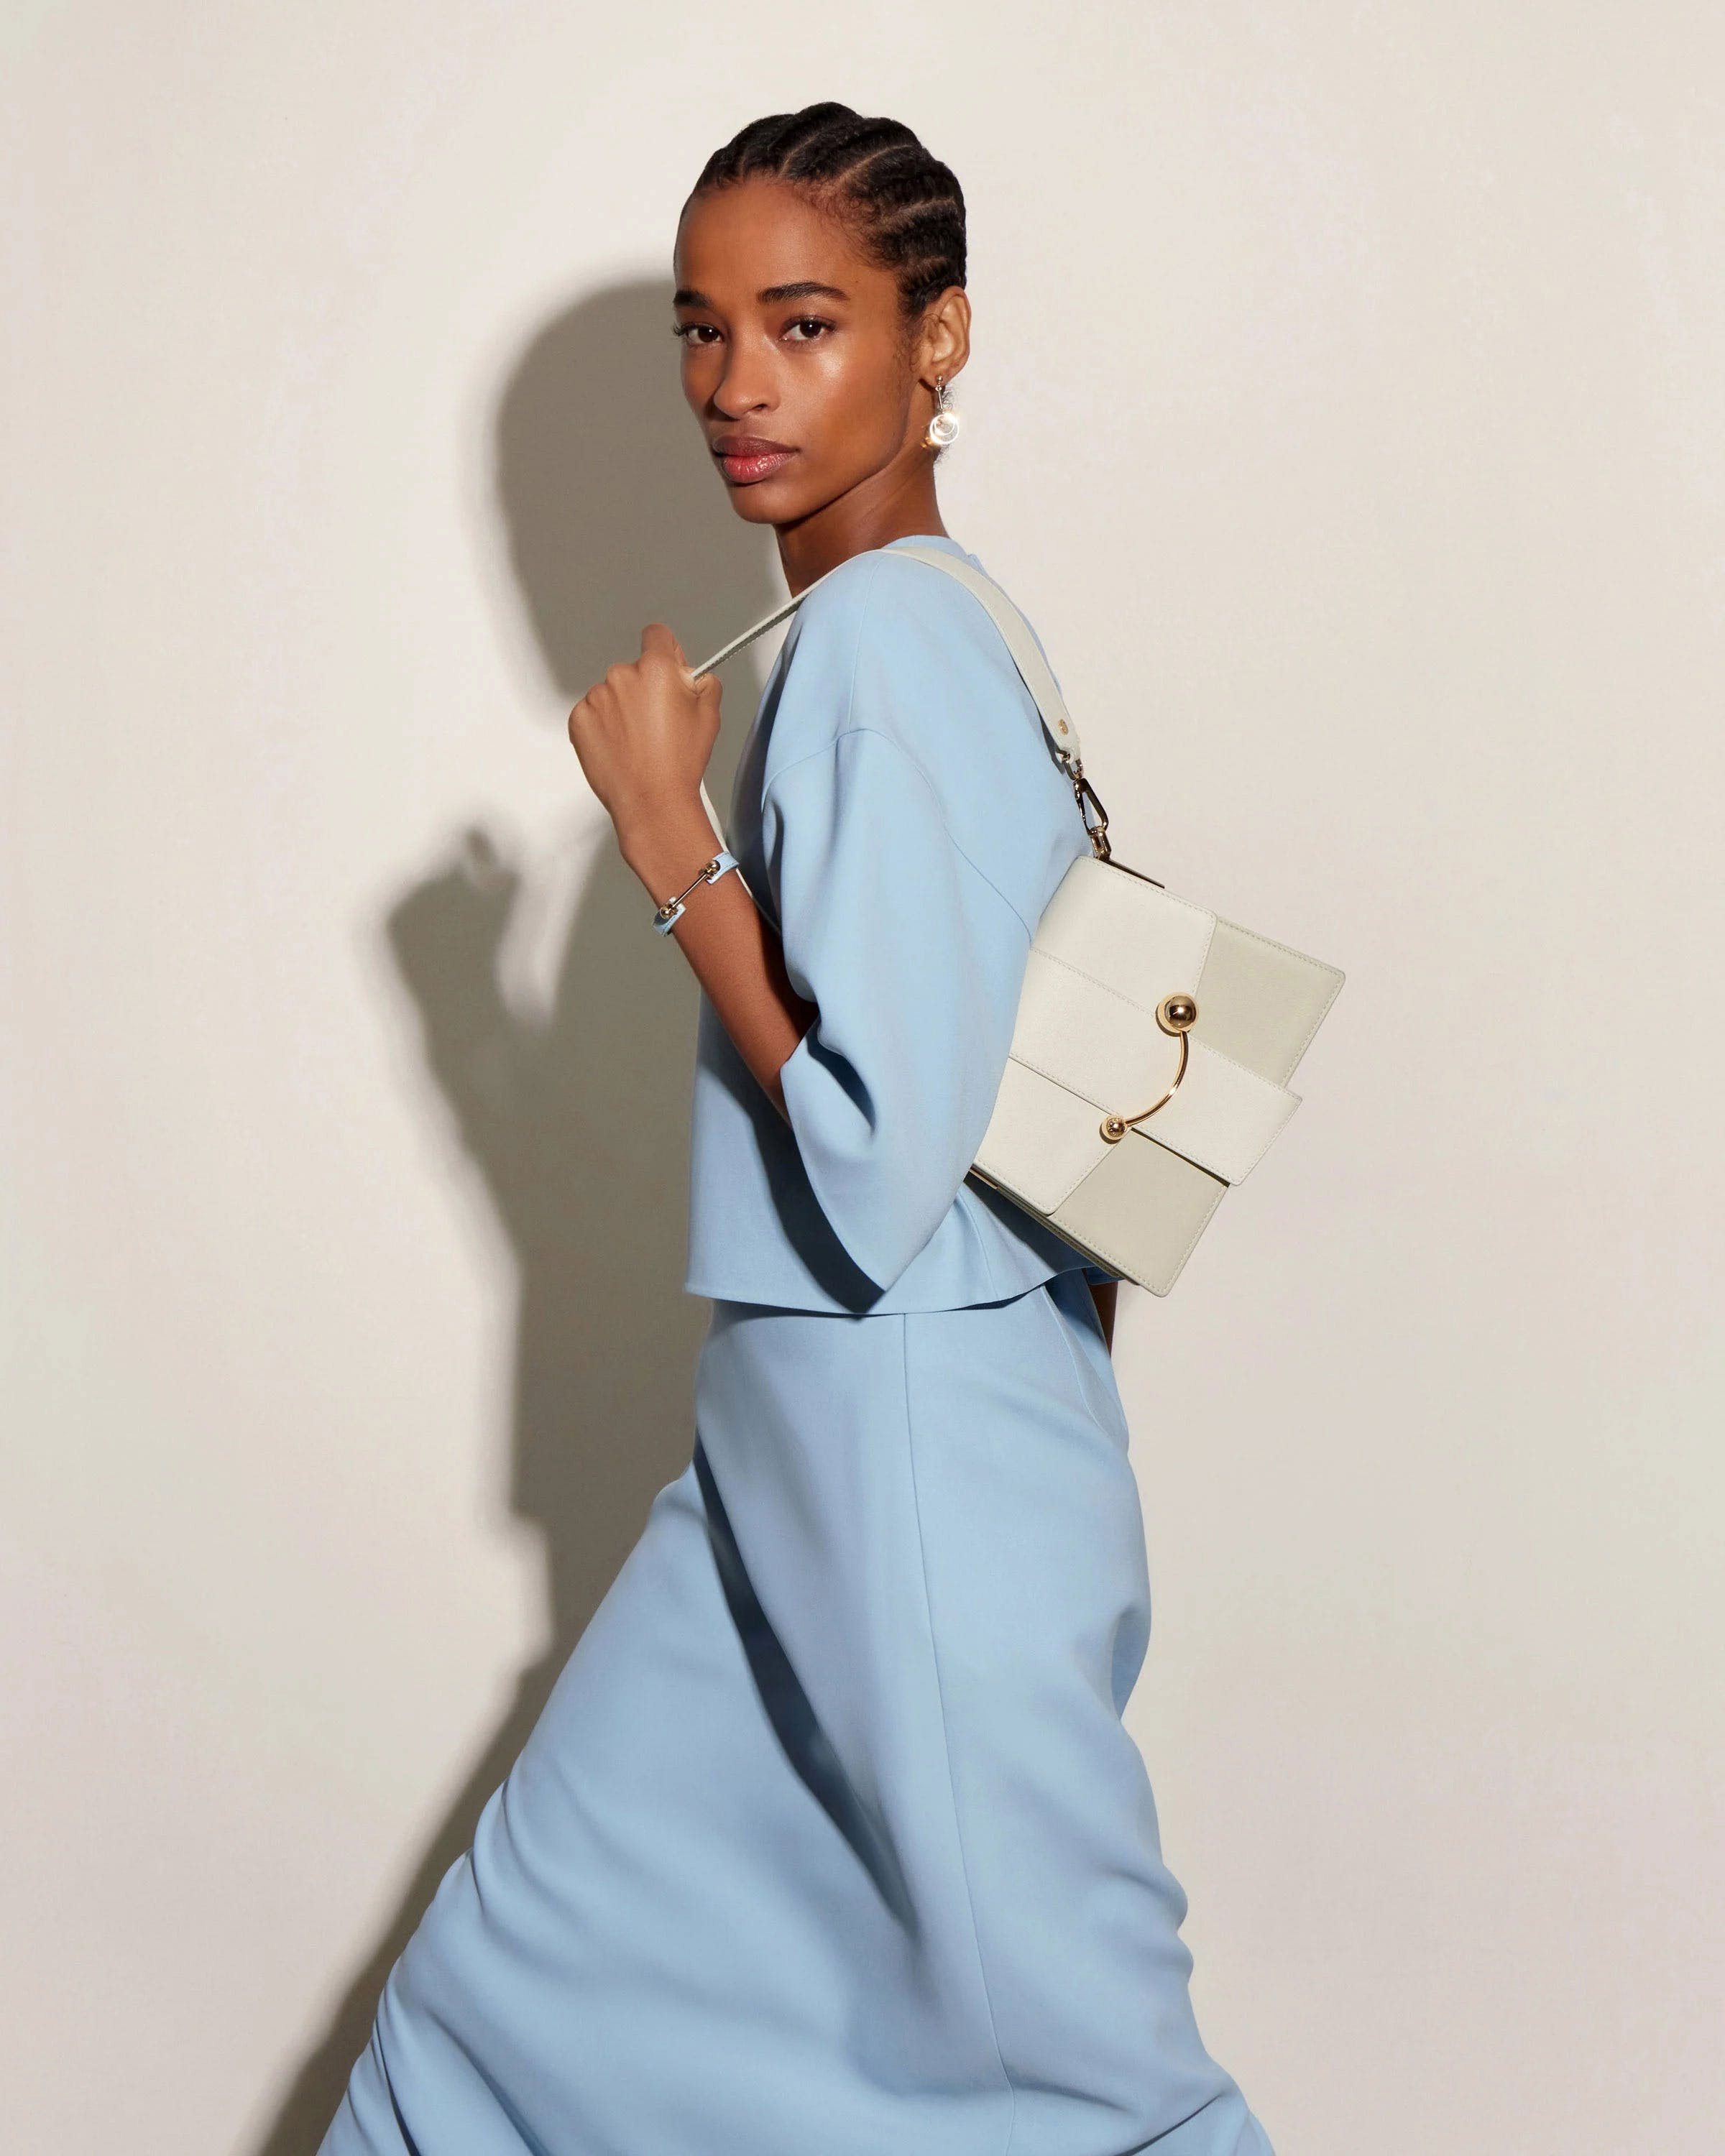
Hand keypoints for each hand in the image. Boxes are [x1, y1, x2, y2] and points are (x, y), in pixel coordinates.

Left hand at [567, 623, 721, 846]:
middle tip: (659, 722)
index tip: (668, 672)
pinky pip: (593, 713)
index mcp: (655, 668)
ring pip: (612, 693)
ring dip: (622, 709)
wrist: (651, 801)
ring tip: (639, 741)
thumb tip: (692, 674)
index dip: (666, 654)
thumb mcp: (710, 715)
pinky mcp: (578, 720)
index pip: (656, 635)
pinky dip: (604, 726)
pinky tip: (621, 747)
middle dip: (645, 688)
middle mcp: (621, 676)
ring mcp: (596, 698)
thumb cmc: (679, 763)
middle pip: (634, 670)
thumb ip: (703, 681)